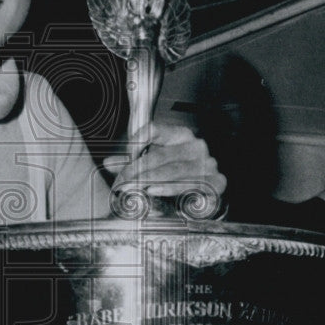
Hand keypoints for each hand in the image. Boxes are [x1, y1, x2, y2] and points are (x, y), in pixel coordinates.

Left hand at [104, 122, 225, 199]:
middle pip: (160, 154)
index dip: (137, 142)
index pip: (155, 129)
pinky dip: (169, 188)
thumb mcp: (154, 166)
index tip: (124, 158)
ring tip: (132, 187)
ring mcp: (207, 164)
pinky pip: (188, 184)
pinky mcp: (216, 182)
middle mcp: (195, 146)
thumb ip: (132, 164)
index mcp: (180, 135)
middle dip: (136, 170)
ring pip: (173, 170)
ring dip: (149, 180)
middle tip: (121, 182)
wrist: (207, 195)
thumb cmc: (179, 176)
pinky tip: (153, 191)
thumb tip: (108, 163)